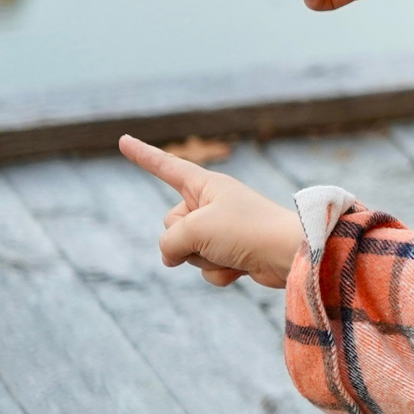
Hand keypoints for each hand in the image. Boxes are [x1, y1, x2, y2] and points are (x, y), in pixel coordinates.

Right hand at [119, 136, 304, 289]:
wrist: (291, 254)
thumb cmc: (246, 230)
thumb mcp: (194, 229)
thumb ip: (169, 241)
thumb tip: (171, 257)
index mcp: (207, 184)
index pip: (166, 167)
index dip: (143, 155)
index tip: (123, 140)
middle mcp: (213, 204)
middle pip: (170, 224)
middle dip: (185, 238)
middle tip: (215, 236)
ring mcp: (223, 231)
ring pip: (187, 252)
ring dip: (205, 258)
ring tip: (233, 251)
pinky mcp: (234, 254)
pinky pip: (207, 269)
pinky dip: (220, 273)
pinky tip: (242, 268)